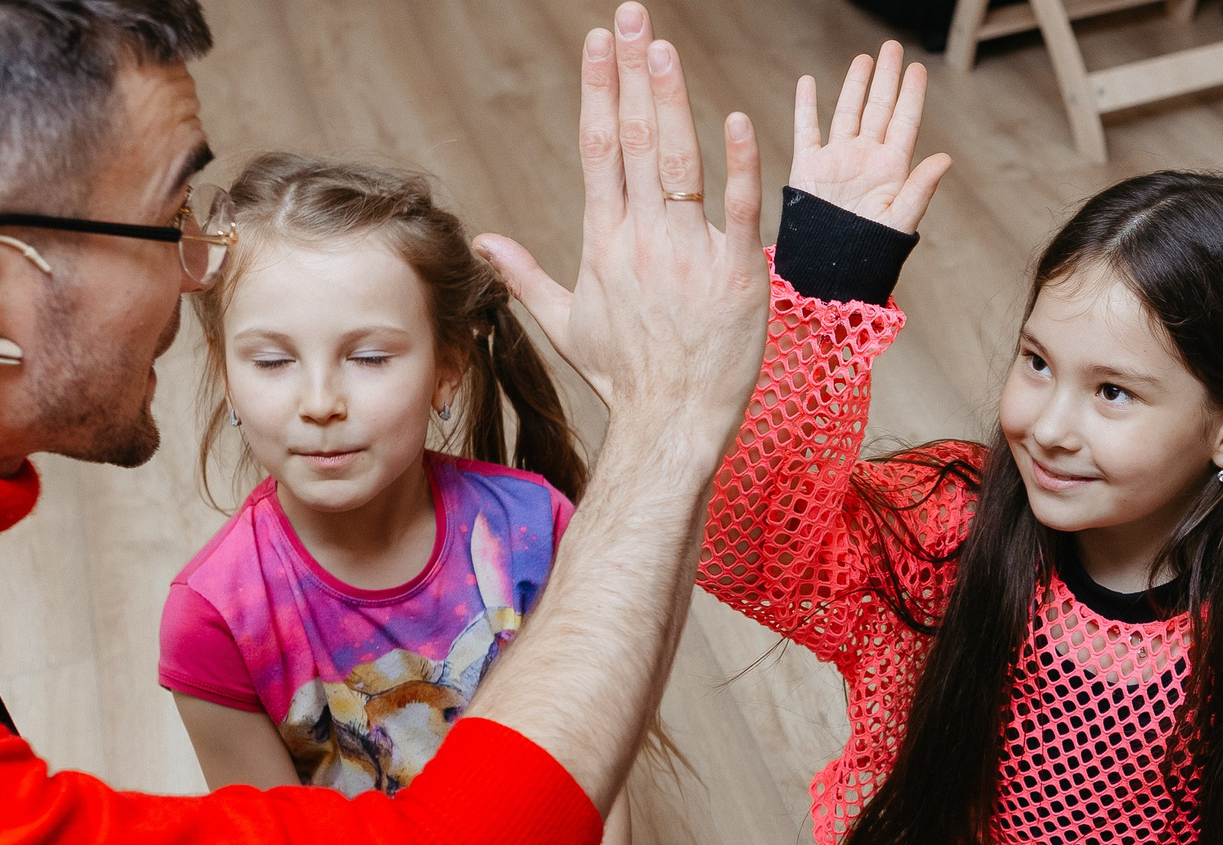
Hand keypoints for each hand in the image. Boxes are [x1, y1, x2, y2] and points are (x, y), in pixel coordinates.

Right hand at [475, 3, 768, 470]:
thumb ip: (527, 277)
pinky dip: (737, 165)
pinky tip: (732, 120)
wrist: (672, 425)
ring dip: (668, 102)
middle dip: (629, 74)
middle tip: (632, 15)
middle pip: (631, 141)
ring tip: (663, 48)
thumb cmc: (625, 380)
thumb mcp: (567, 325)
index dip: (599, 90)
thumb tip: (484, 244)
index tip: (601, 43)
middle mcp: (641, 240)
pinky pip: (739, 210)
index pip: (597, 150)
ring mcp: (689, 256)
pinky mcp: (738, 275)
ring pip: (676, 163)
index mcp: (604, 243)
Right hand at [790, 42, 952, 234]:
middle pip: (879, 109)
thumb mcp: (900, 220)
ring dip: (855, 85)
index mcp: (891, 169)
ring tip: (863, 60)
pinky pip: (806, 130)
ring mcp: (838, 160)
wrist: (832, 268)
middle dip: (886, 78)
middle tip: (892, 48)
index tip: (918, 68)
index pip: (905, 122)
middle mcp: (866, 159)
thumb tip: (946, 159)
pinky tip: (808, 82)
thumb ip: (921, 188)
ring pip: (847, 112)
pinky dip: (805, 106)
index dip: (911, 95)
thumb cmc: (871, 251)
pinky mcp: (809, 167)